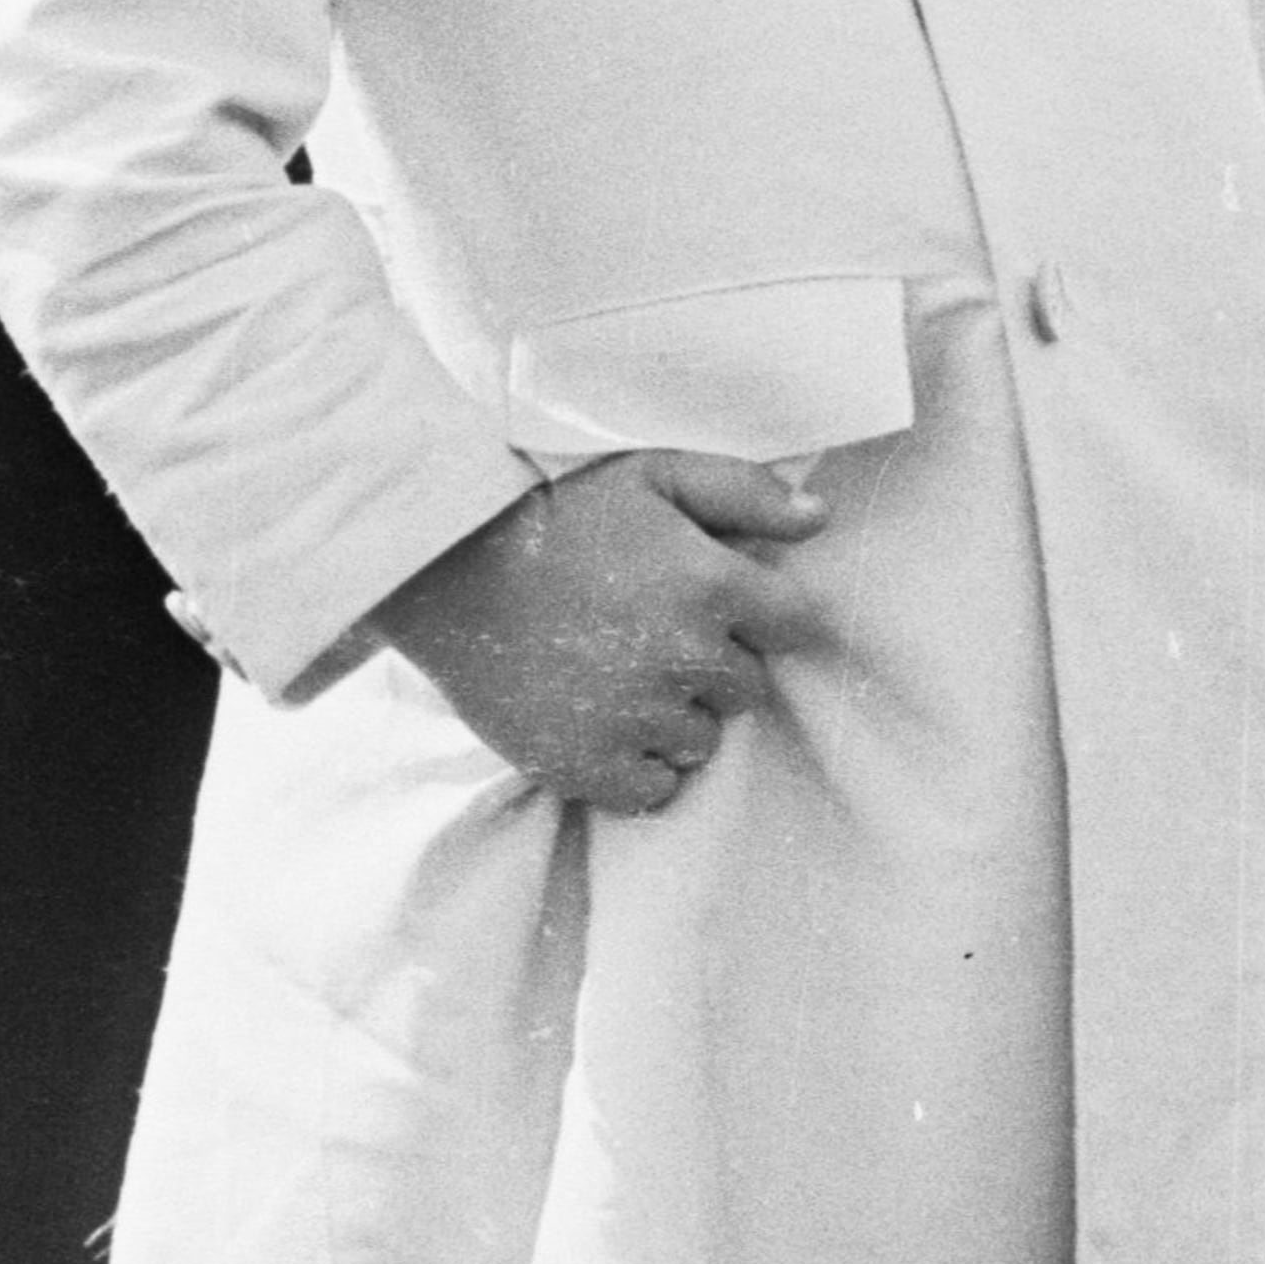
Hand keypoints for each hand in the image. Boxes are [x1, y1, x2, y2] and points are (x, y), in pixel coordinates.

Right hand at [378, 450, 822, 812]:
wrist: (443, 565)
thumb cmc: (554, 510)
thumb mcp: (653, 473)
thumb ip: (743, 492)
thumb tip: (820, 521)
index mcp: (711, 583)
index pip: (796, 627)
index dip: (762, 616)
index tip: (719, 606)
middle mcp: (685, 656)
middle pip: (745, 688)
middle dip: (711, 664)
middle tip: (647, 632)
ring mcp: (636, 717)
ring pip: (700, 742)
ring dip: (673, 717)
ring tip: (615, 673)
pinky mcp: (587, 764)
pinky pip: (653, 790)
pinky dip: (635, 765)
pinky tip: (601, 720)